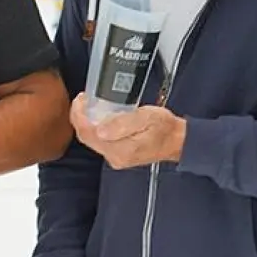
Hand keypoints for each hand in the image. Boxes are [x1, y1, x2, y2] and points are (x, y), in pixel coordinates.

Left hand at [68, 93, 183, 169]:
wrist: (178, 141)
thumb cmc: (165, 128)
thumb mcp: (147, 117)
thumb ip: (123, 123)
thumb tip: (100, 129)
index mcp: (120, 150)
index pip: (88, 134)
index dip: (79, 115)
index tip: (81, 99)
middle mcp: (115, 157)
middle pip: (86, 137)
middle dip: (81, 117)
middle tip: (84, 99)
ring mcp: (116, 158)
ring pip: (92, 139)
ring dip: (88, 122)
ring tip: (90, 105)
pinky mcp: (119, 155)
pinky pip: (100, 141)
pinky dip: (96, 127)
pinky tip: (100, 116)